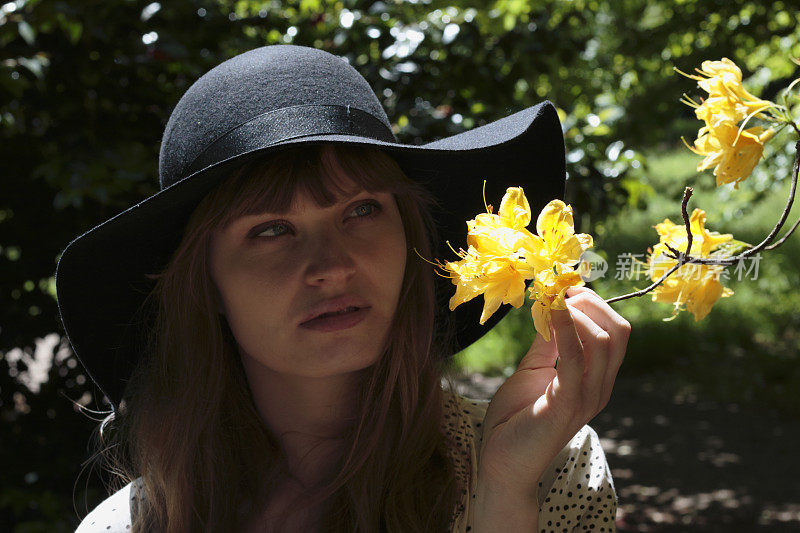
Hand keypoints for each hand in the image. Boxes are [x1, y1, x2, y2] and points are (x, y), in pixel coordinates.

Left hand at [476, 286, 629, 494]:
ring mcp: (587, 397)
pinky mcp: (567, 403)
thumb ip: (547, 344)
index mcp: (596, 380)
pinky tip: (550, 311)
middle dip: (592, 303)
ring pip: (604, 341)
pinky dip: (565, 328)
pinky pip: (575, 358)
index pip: (615, 332)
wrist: (502, 461)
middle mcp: (599, 388)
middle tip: (559, 294)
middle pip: (618, 332)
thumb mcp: (533, 370)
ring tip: (551, 303)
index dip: (593, 303)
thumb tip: (551, 307)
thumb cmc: (515, 418)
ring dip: (577, 313)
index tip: (562, 290)